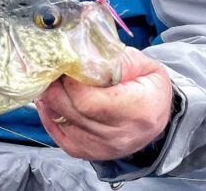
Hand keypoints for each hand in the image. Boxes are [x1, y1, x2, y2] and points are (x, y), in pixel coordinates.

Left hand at [35, 47, 172, 160]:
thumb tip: (81, 53)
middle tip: (51, 68)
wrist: (156, 117)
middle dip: (54, 86)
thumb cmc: (149, 87)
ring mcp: (101, 148)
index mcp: (135, 111)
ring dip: (50, 99)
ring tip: (50, 81)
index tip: (64, 63)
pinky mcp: (88, 153)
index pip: (88, 100)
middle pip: (70, 110)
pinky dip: (50, 116)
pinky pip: (59, 135)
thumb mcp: (142, 65)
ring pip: (61, 121)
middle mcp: (118, 135)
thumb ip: (114, 58)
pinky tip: (50, 100)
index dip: (69, 81)